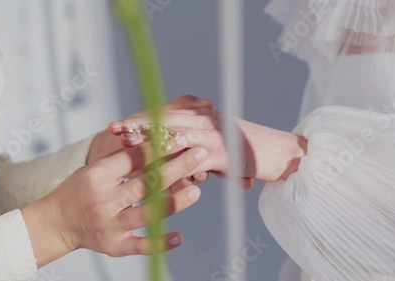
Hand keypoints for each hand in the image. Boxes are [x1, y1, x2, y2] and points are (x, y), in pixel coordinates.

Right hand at [22, 140, 207, 266]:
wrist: (56, 222)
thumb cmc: (80, 190)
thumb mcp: (96, 168)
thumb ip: (124, 158)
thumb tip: (159, 140)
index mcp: (97, 176)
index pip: (133, 158)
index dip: (160, 147)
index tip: (181, 138)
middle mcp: (104, 201)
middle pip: (146, 183)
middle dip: (176, 167)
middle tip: (199, 155)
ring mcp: (110, 225)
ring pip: (147, 213)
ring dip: (174, 202)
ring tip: (196, 190)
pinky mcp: (114, 246)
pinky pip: (140, 246)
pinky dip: (160, 242)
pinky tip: (179, 237)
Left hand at [108, 96, 307, 182]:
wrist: (281, 152)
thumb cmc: (251, 151)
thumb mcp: (221, 146)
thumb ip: (201, 150)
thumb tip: (186, 165)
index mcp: (203, 118)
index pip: (167, 115)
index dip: (143, 120)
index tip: (120, 124)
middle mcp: (206, 122)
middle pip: (165, 121)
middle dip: (138, 126)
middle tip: (113, 130)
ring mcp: (213, 137)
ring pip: (175, 136)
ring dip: (148, 141)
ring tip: (126, 145)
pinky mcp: (222, 154)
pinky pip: (193, 158)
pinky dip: (173, 164)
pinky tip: (155, 170)